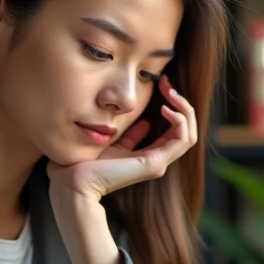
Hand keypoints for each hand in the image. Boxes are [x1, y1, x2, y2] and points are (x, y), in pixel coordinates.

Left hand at [46, 75, 196, 200]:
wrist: (74, 181)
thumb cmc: (87, 163)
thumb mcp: (114, 143)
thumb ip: (131, 136)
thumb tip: (145, 123)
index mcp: (148, 157)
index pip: (174, 131)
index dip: (173, 106)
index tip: (162, 85)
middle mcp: (157, 161)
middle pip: (186, 130)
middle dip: (181, 103)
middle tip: (167, 83)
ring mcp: (158, 163)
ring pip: (189, 134)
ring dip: (184, 108)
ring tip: (170, 92)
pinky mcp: (154, 164)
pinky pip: (182, 139)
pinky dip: (178, 120)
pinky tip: (164, 107)